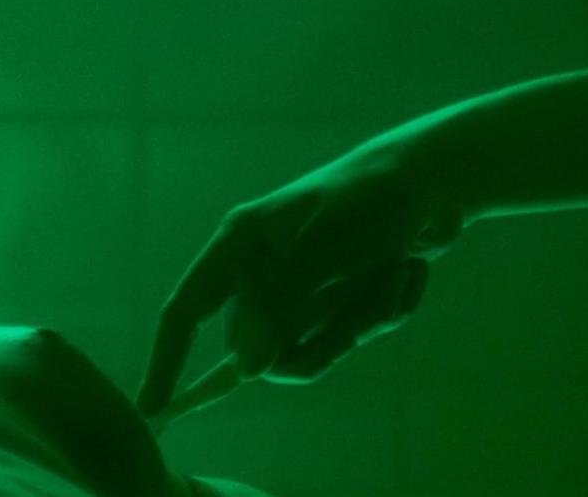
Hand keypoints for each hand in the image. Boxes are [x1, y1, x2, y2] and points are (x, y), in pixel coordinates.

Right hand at [137, 140, 463, 419]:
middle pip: (261, 346)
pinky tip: (407, 267)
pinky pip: (351, 337)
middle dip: (322, 339)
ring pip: (313, 348)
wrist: (435, 178)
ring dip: (362, 322)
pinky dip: (385, 311)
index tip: (151, 410)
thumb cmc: (373, 199)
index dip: (167, 361)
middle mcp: (264, 269)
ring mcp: (302, 288)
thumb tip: (244, 369)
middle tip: (363, 318)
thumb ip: (281, 307)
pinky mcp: (339, 300)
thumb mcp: (325, 249)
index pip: (186, 311)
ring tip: (395, 271)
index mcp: (242, 244)